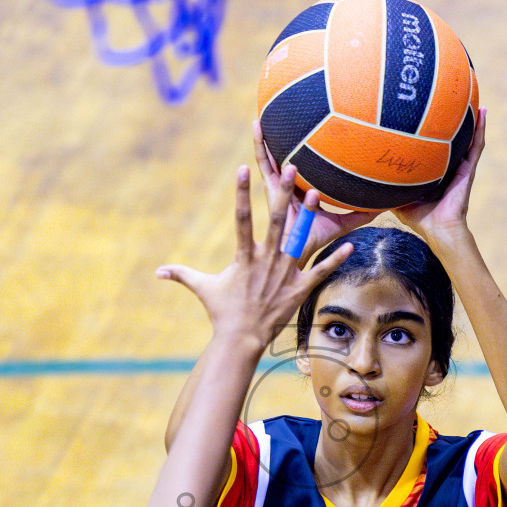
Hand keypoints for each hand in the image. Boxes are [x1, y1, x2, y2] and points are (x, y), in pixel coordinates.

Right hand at [157, 165, 354, 347]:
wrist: (241, 339)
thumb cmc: (222, 312)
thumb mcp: (202, 288)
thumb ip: (182, 274)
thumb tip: (157, 271)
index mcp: (244, 256)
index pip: (241, 217)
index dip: (241, 192)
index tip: (241, 168)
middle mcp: (266, 260)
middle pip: (276, 219)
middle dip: (283, 192)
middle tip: (292, 168)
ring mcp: (284, 274)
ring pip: (300, 239)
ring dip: (310, 216)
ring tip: (318, 193)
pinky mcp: (299, 289)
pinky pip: (319, 271)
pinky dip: (335, 260)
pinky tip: (349, 245)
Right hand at [253, 120, 379, 261]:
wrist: (297, 251)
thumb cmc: (315, 238)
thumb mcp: (340, 223)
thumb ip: (359, 214)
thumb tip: (382, 206)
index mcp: (299, 191)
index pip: (299, 168)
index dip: (299, 152)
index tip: (304, 133)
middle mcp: (285, 187)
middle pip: (280, 159)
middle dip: (278, 141)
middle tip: (279, 117)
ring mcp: (275, 185)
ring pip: (267, 157)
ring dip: (263, 137)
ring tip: (260, 118)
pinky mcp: (269, 186)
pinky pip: (264, 162)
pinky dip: (259, 144)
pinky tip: (258, 128)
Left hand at [393, 107, 486, 244]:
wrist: (438, 230)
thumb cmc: (420, 218)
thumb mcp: (400, 199)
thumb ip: (388, 186)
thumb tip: (367, 175)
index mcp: (437, 171)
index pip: (437, 147)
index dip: (435, 132)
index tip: (429, 114)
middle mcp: (451, 166)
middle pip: (454, 139)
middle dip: (455, 121)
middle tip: (453, 99)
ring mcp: (462, 167)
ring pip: (469, 138)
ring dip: (472, 120)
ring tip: (473, 99)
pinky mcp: (469, 170)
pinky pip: (477, 146)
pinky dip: (480, 129)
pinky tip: (482, 112)